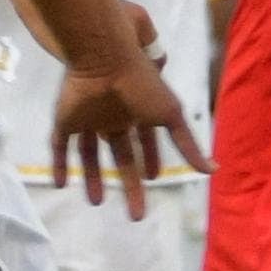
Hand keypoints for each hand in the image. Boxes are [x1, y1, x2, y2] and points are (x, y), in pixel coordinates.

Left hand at [47, 45, 205, 219]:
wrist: (103, 60)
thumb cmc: (141, 84)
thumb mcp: (170, 114)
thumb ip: (187, 143)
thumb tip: (212, 169)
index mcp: (139, 111)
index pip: (146, 139)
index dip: (151, 157)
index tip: (154, 178)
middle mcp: (114, 116)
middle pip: (121, 153)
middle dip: (129, 181)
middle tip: (135, 211)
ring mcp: (88, 118)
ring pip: (89, 153)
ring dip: (92, 177)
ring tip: (96, 203)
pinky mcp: (66, 119)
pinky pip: (59, 145)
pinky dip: (59, 164)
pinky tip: (61, 183)